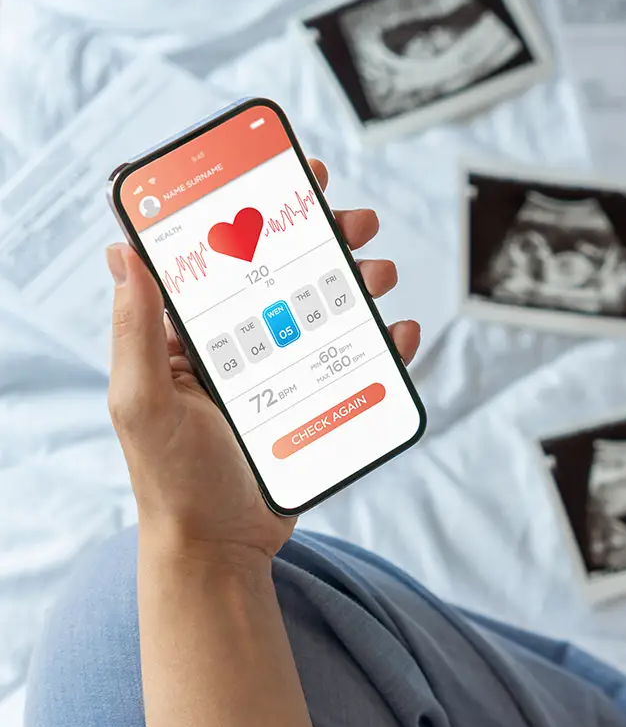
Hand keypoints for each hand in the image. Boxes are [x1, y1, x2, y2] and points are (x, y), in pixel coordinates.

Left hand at [108, 158, 419, 563]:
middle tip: (357, 222)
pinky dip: (385, 346)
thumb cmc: (172, 481)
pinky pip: (356, 368)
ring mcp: (280, 377)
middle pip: (288, 279)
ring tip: (381, 273)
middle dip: (324, 242)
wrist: (220, 549)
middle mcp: (238, 349)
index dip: (259, 214)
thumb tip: (123, 251)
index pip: (227, 260)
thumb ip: (135, 330)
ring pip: (327, 316)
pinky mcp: (314, 407)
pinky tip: (402, 331)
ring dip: (358, 285)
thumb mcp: (141, 402)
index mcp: (191, 338)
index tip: (290, 177)